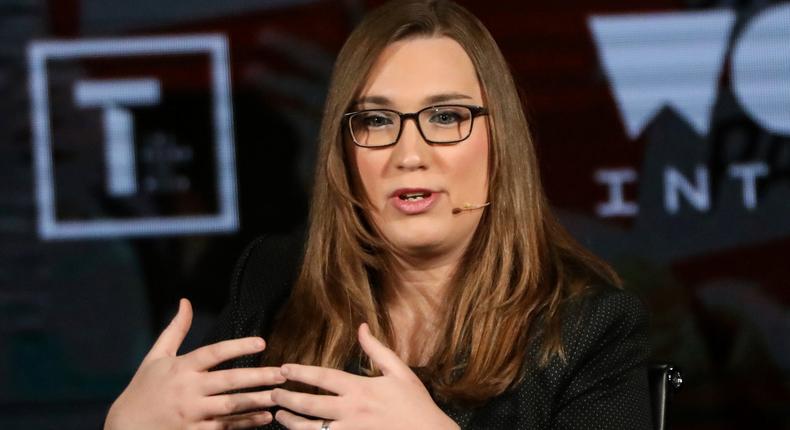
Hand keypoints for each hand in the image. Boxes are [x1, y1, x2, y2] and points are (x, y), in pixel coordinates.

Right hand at [105, 299, 285, 429]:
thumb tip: (186, 301)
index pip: (213, 353)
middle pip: (229, 381)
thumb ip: (175, 330)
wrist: (124, 428)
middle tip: (282, 373)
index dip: (238, 346)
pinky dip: (246, 423)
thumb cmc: (143, 389)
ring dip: (257, 401)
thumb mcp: (155, 357)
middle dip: (258, 377)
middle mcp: (187, 390)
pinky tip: (265, 417)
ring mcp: (191, 414)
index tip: (262, 342)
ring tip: (280, 395)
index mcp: (180, 368)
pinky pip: (225, 427)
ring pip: (231, 406)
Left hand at [271, 323, 459, 429]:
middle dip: (288, 399)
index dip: (301, 373)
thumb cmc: (416, 403)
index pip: (323, 378)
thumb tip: (362, 327)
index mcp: (361, 388)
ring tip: (279, 416)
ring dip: (292, 423)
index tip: (284, 369)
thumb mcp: (400, 371)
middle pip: (311, 405)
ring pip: (312, 429)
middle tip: (272, 393)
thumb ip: (377, 350)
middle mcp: (352, 410)